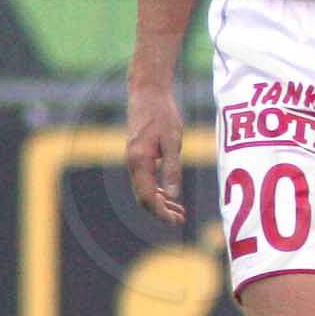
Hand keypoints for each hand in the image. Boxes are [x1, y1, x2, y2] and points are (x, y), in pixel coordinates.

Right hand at [126, 82, 186, 224]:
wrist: (147, 93)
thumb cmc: (163, 115)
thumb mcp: (173, 142)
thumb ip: (173, 169)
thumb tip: (174, 196)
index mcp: (140, 162)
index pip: (147, 197)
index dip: (161, 212)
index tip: (176, 221)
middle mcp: (133, 163)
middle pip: (144, 197)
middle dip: (161, 211)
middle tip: (181, 220)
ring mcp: (134, 159)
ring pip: (144, 189)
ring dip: (161, 202)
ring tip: (179, 211)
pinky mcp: (138, 154)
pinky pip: (145, 179)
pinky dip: (157, 190)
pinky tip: (170, 194)